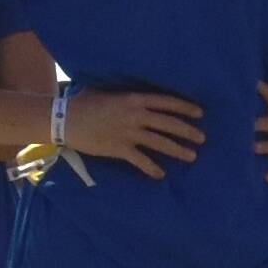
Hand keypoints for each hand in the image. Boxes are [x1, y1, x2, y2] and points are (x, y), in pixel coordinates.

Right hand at [58, 88, 198, 178]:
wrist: (65, 119)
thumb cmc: (84, 102)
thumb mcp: (108, 92)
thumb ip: (127, 95)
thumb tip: (139, 97)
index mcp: (134, 99)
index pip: (166, 102)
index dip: (185, 108)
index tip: (199, 113)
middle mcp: (135, 115)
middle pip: (168, 124)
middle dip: (188, 131)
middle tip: (202, 138)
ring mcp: (128, 133)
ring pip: (160, 143)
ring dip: (178, 150)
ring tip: (192, 156)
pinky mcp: (119, 149)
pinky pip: (141, 161)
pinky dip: (152, 169)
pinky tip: (161, 175)